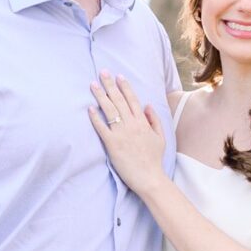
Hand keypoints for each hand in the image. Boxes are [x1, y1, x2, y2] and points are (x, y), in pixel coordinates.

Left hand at [88, 72, 166, 194]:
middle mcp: (132, 125)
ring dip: (100, 96)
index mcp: (143, 122)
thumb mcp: (160, 137)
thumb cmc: (154, 159)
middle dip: (110, 85)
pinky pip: (101, 128)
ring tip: (93, 85)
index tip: (118, 76)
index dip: (125, 87)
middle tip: (102, 72)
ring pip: (109, 110)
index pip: (132, 100)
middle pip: (119, 101)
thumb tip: (147, 105)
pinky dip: (95, 117)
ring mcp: (121, 134)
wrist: (149, 177)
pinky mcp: (112, 144)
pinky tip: (89, 108)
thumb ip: (154, 120)